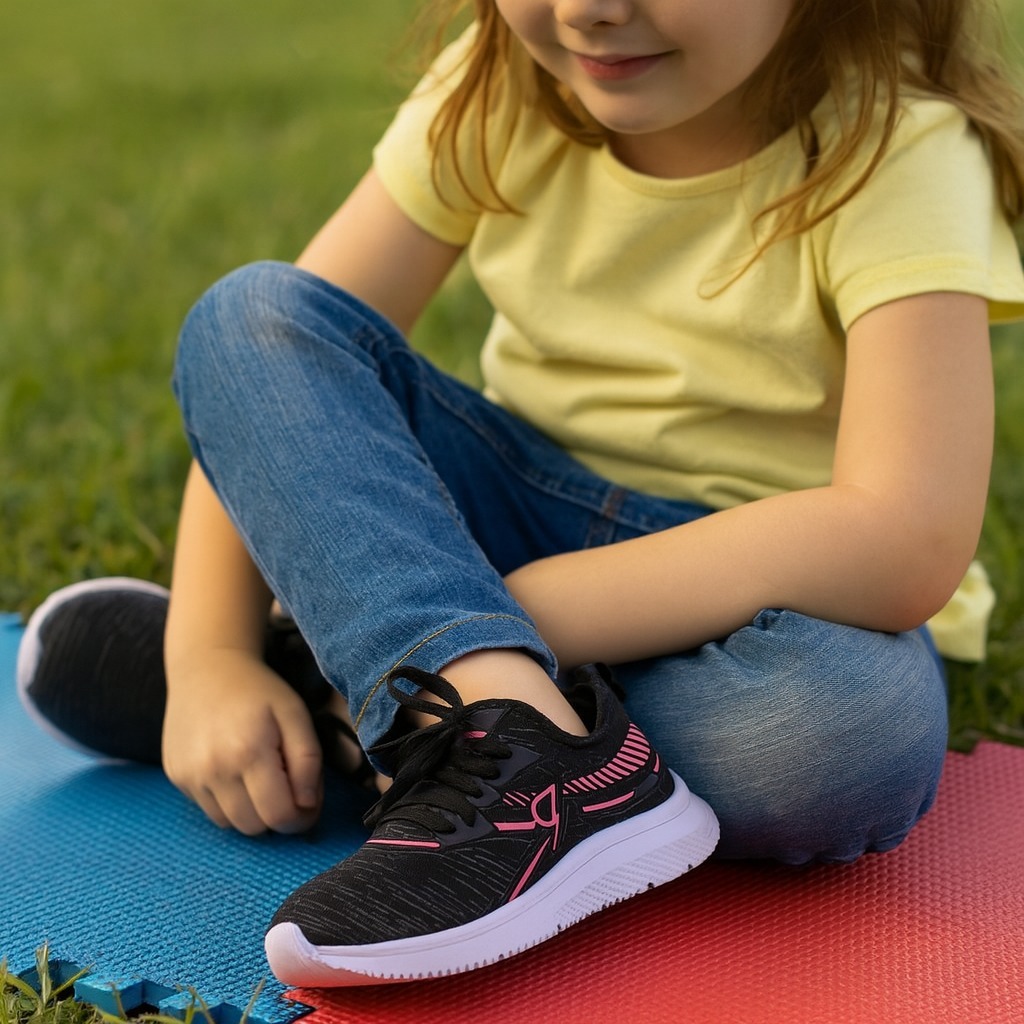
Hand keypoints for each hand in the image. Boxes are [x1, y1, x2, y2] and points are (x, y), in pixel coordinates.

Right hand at [162, 649, 323, 834]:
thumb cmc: (258, 690)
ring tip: (260, 776)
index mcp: (248, 751)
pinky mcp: (176, 777)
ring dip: (252, 811)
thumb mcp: (295, 715)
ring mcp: (190, 776)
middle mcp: (213, 769)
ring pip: (230, 824)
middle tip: (286, 785)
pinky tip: (234, 770)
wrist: (205, 668)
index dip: (302, 817)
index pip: (279, 815)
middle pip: (254, 827)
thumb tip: (307, 806)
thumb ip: (308, 761)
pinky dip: (228, 801)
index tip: (310, 801)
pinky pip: (209, 809)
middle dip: (277, 815)